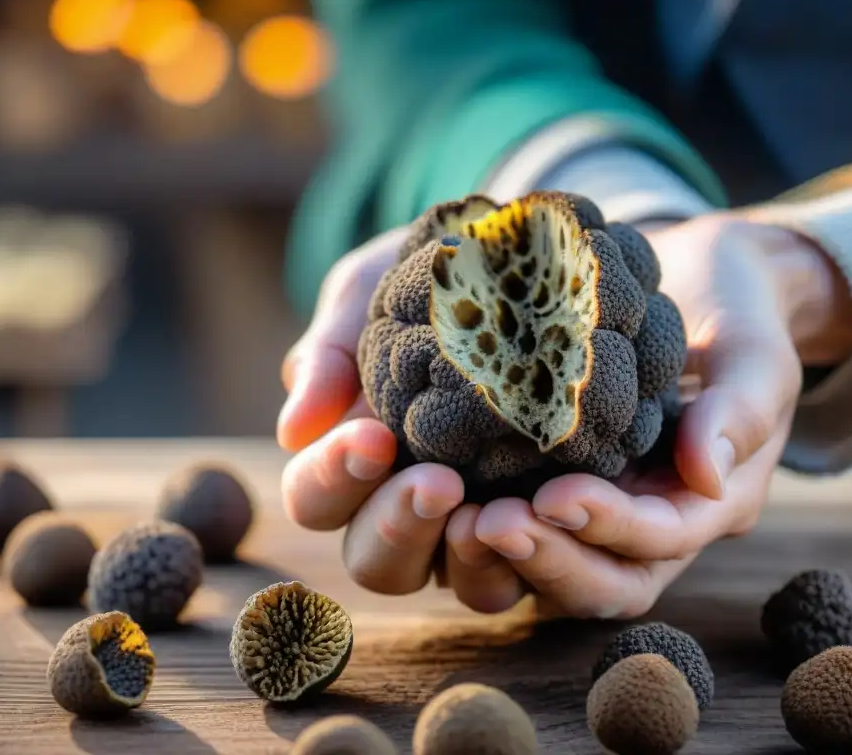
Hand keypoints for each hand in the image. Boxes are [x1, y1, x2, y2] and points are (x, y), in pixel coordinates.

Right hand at [278, 227, 526, 612]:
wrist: (525, 264)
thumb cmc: (431, 281)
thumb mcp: (370, 296)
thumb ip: (329, 355)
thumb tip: (294, 429)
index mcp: (350, 466)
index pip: (316, 497)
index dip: (334, 479)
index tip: (371, 437)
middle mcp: (407, 512)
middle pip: (376, 563)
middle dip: (398, 527)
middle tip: (438, 482)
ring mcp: (476, 529)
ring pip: (459, 586)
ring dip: (471, 559)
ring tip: (497, 514)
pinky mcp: (546, 529)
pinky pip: (540, 572)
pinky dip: (545, 555)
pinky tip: (557, 509)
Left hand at [471, 215, 851, 617]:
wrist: (700, 284)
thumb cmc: (734, 314)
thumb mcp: (755, 353)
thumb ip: (740, 410)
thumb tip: (708, 476)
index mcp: (705, 504)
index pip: (659, 541)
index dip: (609, 527)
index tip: (555, 495)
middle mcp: (648, 524)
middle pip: (601, 583)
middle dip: (546, 560)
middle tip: (490, 522)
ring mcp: (598, 511)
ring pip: (550, 573)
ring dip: (500, 556)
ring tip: (452, 513)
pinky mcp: (550, 483)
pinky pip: (515, 527)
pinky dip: (476, 524)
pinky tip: (432, 485)